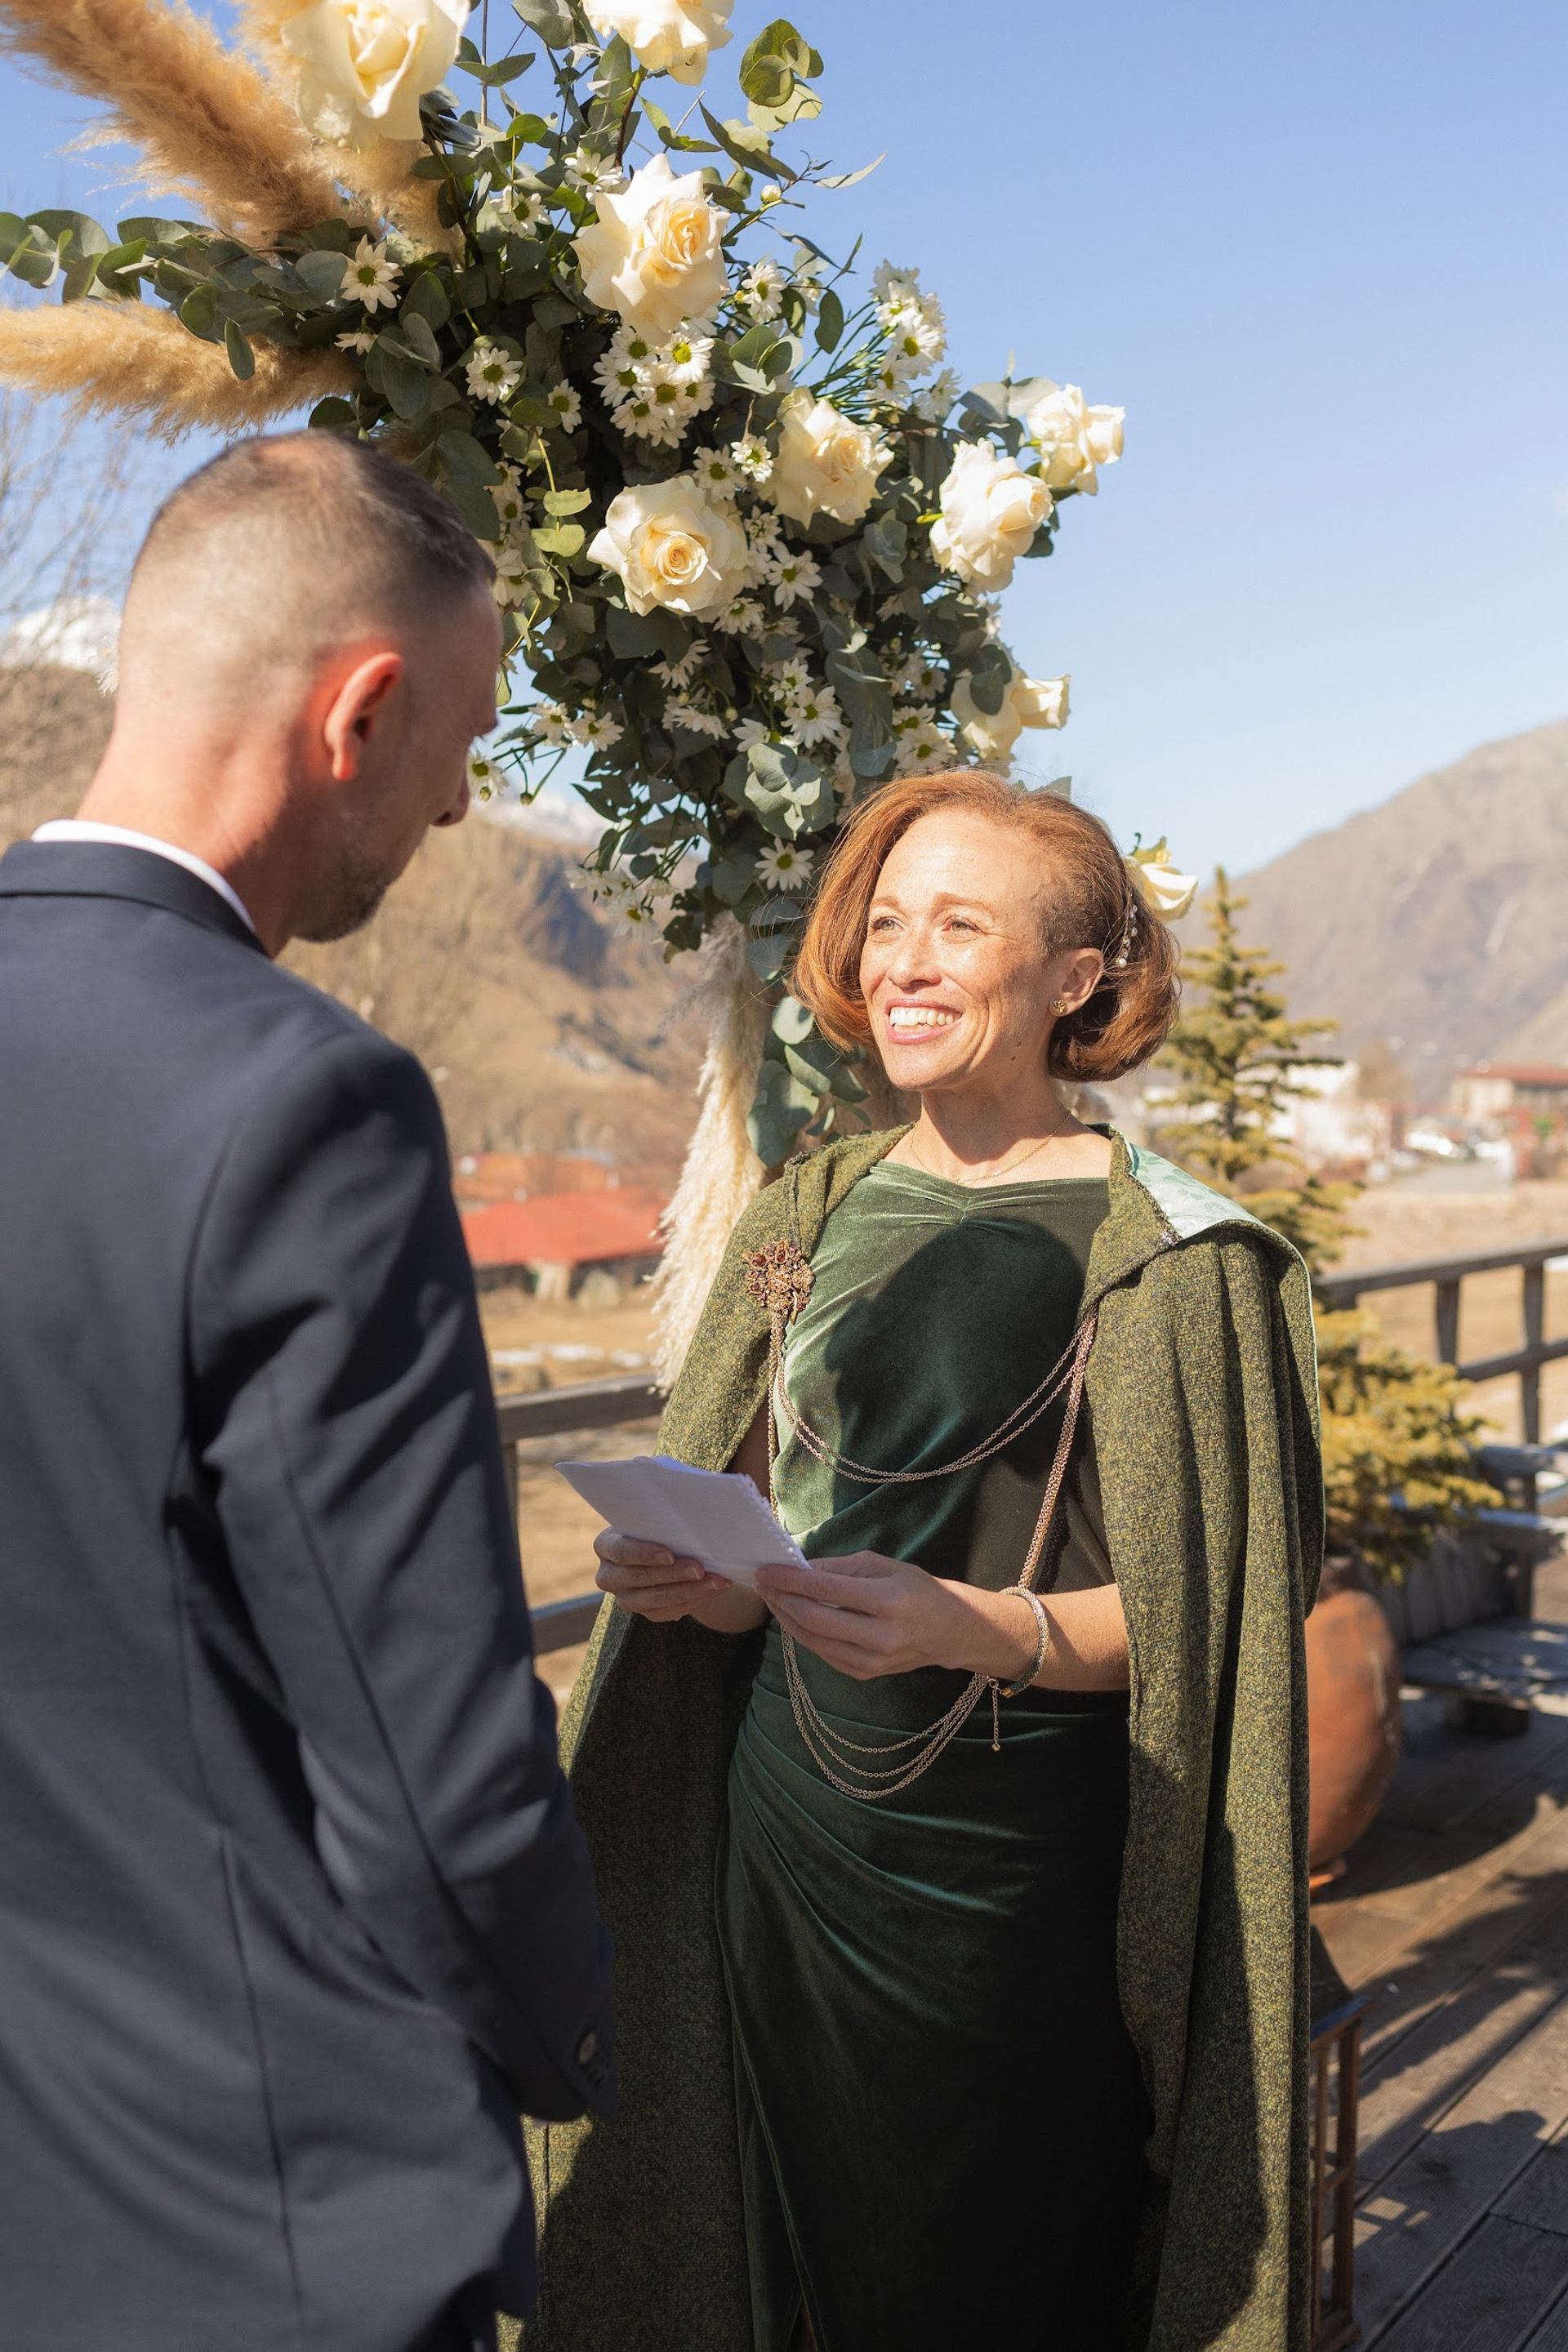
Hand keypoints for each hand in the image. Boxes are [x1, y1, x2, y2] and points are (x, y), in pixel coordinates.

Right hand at [592, 1528, 767, 1634]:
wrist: (666, 1548)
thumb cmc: (659, 1525)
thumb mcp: (655, 1516)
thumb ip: (663, 1515)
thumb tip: (690, 1503)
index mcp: (606, 1545)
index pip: (620, 1551)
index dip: (644, 1554)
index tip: (670, 1554)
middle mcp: (609, 1575)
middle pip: (640, 1577)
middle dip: (674, 1574)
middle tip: (701, 1568)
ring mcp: (626, 1597)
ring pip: (656, 1599)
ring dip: (690, 1590)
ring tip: (716, 1581)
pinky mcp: (645, 1612)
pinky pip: (669, 1611)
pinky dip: (694, 1599)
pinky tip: (714, 1589)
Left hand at [753, 1552, 1038, 1683]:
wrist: (949, 1632)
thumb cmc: (918, 1590)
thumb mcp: (884, 1565)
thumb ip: (840, 1568)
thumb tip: (799, 1568)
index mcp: (887, 1601)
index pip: (825, 1591)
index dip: (790, 1580)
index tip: (766, 1569)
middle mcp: (879, 1636)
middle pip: (814, 1620)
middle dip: (781, 1600)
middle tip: (762, 1583)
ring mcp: (872, 1661)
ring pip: (813, 1641)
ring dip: (786, 1618)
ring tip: (771, 1598)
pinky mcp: (865, 1675)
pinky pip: (824, 1654)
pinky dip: (803, 1634)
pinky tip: (792, 1617)